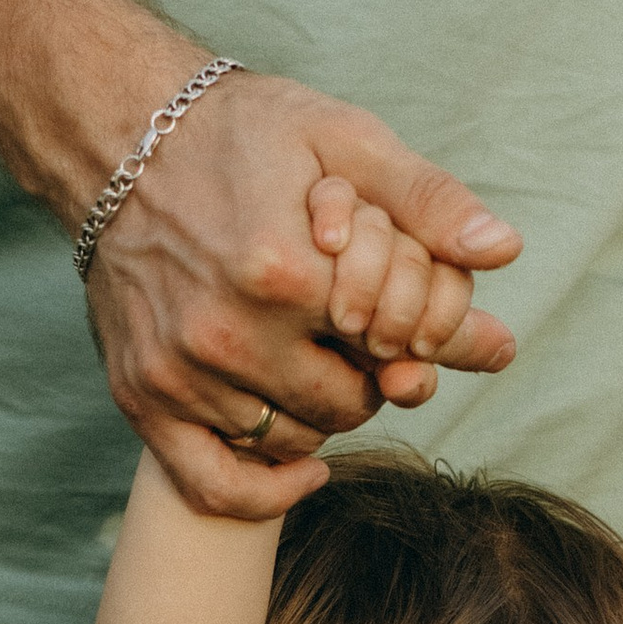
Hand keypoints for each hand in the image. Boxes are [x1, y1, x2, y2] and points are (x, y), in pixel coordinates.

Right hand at [83, 67, 518, 518]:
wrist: (117, 135)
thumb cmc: (240, 131)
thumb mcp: (342, 138)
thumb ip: (426, 200)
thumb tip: (505, 250)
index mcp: (283, 271)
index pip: (391, 348)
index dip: (411, 339)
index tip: (401, 318)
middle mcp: (227, 332)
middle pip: (346, 405)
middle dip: (366, 376)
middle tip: (354, 337)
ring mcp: (180, 372)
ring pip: (291, 442)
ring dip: (317, 416)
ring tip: (311, 362)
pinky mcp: (143, 397)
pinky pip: (215, 484)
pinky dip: (266, 492)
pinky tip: (305, 469)